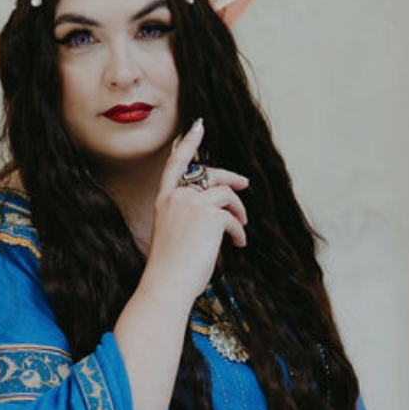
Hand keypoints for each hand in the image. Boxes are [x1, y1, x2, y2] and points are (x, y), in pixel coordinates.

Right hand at [141, 119, 249, 303]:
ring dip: (238, 210)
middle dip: (230, 178)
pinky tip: (238, 245)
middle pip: (209, 175)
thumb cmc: (169, 267)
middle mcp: (176, 197)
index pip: (176, 164)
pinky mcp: (209, 215)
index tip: (199, 126)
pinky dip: (239, 230)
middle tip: (245, 184)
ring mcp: (192, 204)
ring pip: (226, 194)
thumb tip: (217, 211)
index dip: (189, 143)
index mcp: (163, 200)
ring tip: (241, 227)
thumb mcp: (173, 233)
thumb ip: (188, 216)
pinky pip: (233, 217)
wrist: (167, 283)